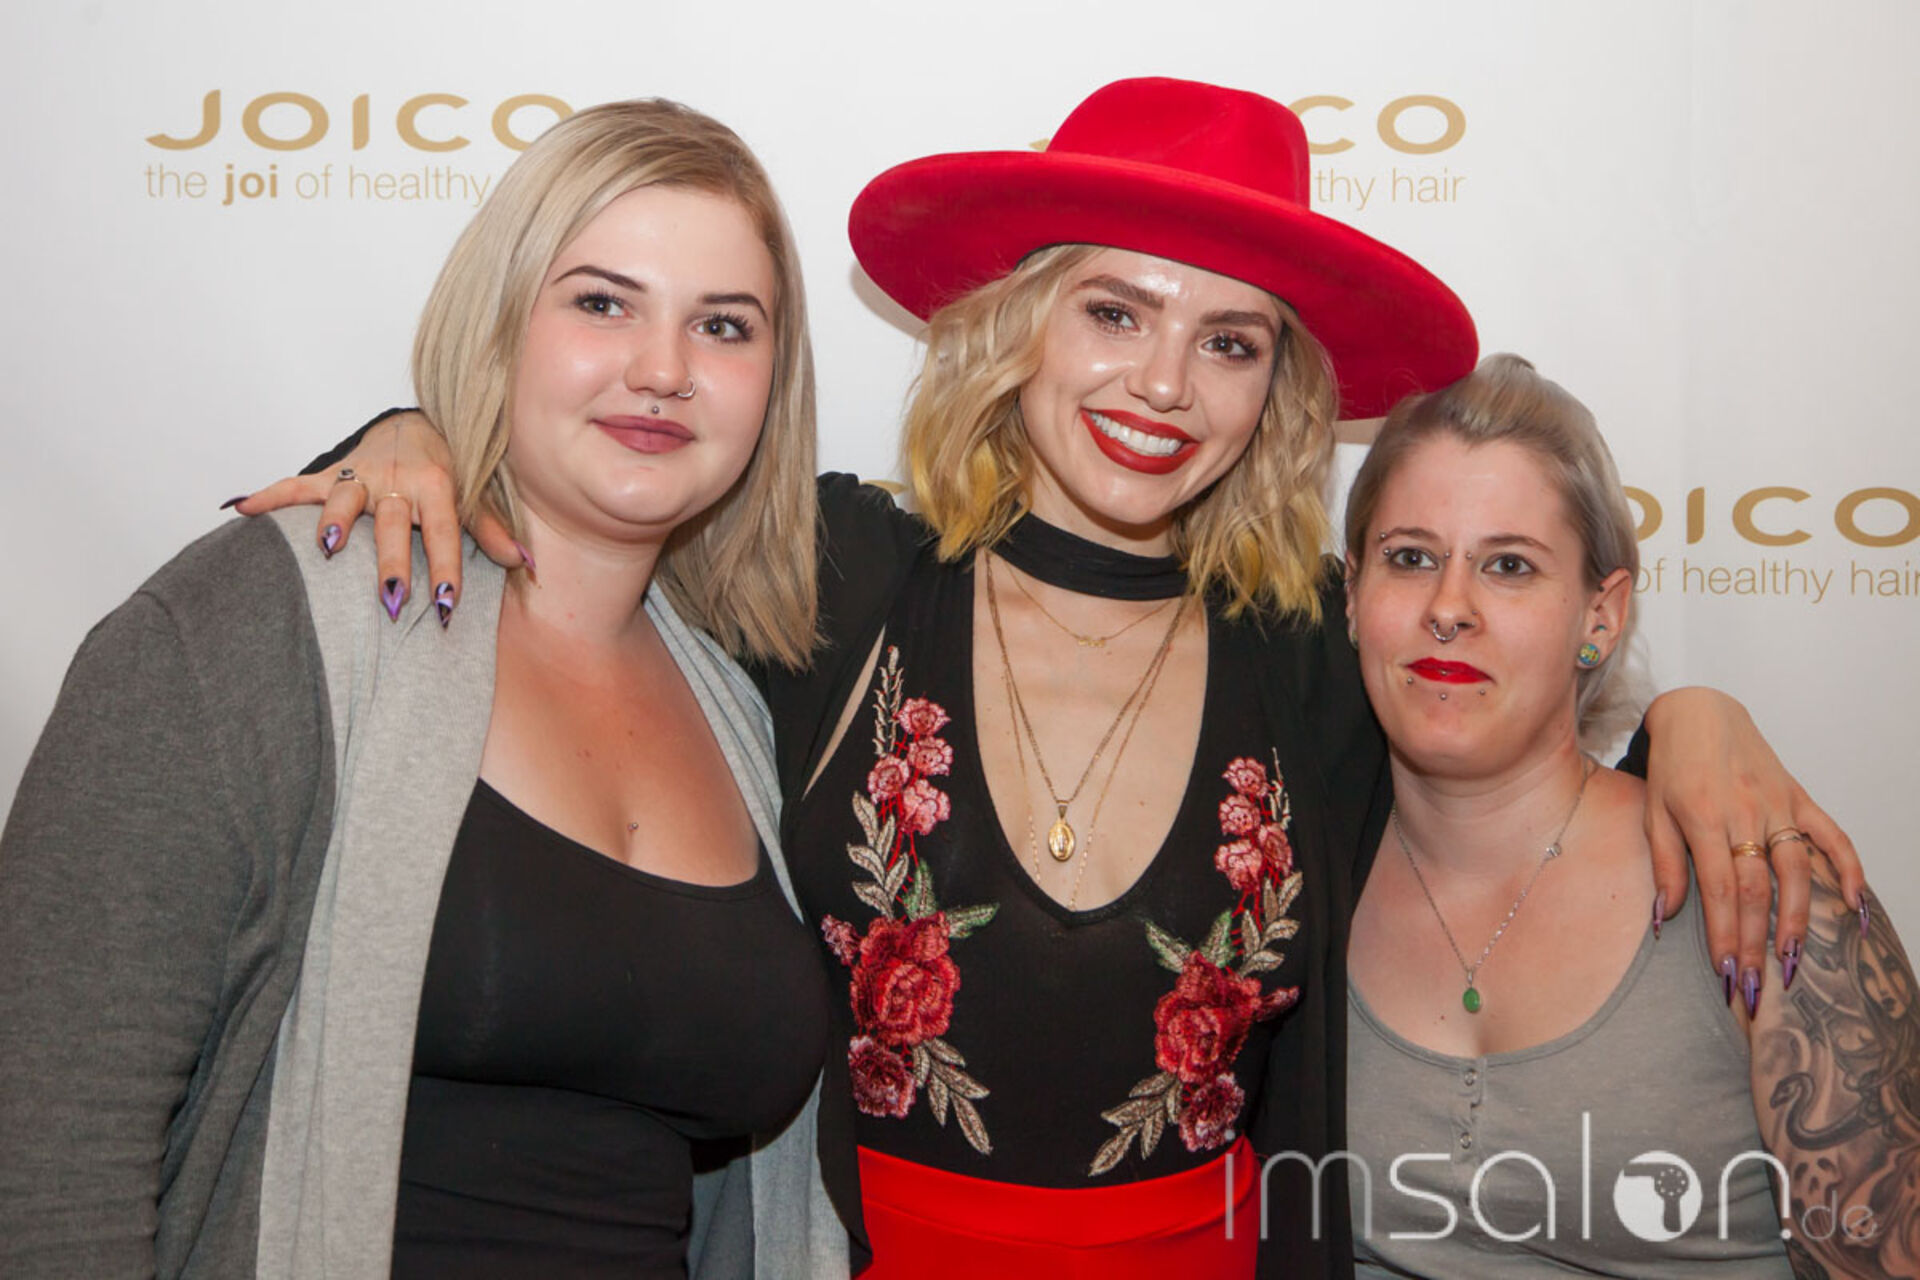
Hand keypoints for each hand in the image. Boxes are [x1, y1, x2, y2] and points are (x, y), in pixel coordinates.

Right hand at [229, 412, 522, 620]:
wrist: (419, 421)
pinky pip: (299, 486)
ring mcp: (363, 476)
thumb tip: (527, 567)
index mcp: (439, 487)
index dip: (447, 569)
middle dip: (392, 562)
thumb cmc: (451, 467)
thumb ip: (496, 531)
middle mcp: (399, 481)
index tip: (446, 605)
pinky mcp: (335, 473)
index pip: (447, 535)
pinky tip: (241, 510)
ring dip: (334, 523)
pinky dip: (270, 497)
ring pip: (344, 501)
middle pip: (394, 526)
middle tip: (392, 599)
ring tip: (326, 549)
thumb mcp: (478, 494)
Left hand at [1642, 687, 1864, 1007]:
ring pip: (1796, 870)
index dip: (1725, 935)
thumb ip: (1664, 865)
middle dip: (1756, 941)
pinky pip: (1832, 835)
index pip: (1719, 891)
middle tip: (1758, 984)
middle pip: (1757, 889)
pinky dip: (1849, 868)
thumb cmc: (1671, 767)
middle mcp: (1745, 814)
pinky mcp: (1799, 797)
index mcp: (1703, 820)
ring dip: (1797, 917)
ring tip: (1794, 959)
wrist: (1699, 713)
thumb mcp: (1653, 812)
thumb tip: (1666, 918)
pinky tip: (1855, 905)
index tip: (1727, 973)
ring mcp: (1777, 806)